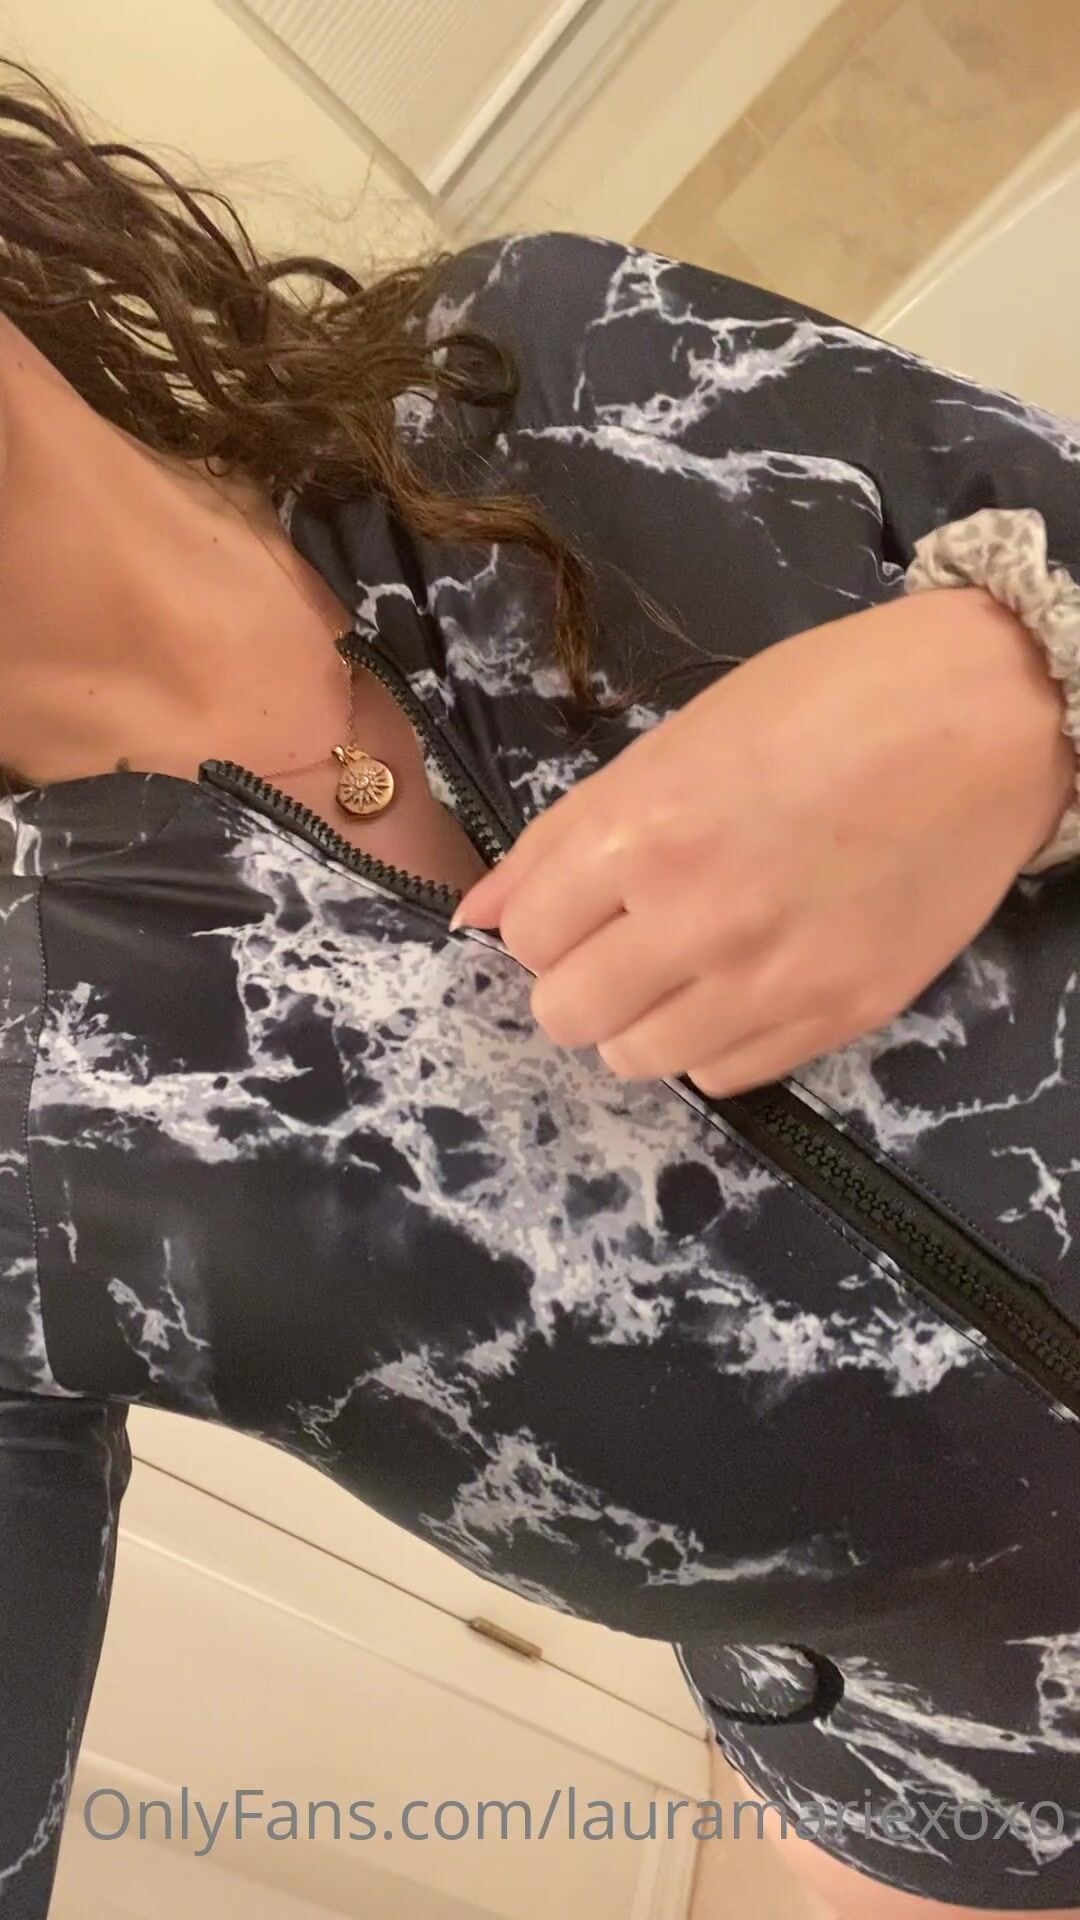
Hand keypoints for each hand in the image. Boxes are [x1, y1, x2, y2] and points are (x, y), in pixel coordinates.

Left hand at [450, 589, 1073, 1096]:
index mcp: (642, 834)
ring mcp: (770, 980)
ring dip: (639, 1018)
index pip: (524, 936)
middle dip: (577, 977)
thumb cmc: (827, 699)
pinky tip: (742, 982)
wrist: (985, 716)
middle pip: (567, 1013)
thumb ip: (565, 836)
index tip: (575, 902)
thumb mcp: (676, 740)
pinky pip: (725, 1076)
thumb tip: (474, 916)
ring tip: (684, 963)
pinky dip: (713, 1040)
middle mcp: (694, 921)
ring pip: (637, 1058)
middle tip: (621, 938)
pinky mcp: (837, 1016)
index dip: (541, 920)